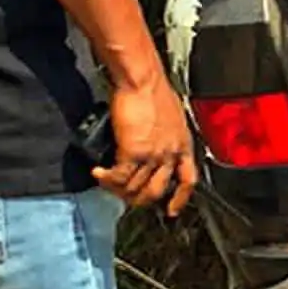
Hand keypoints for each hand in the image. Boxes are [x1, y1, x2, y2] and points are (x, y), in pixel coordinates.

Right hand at [93, 74, 197, 217]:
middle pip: (156, 191)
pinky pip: (119, 177)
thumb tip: (155, 142)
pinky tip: (98, 174)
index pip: (188, 180)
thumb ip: (166, 134)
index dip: (179, 199)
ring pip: (135, 188)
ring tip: (107, 182)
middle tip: (125, 195)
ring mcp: (152, 156)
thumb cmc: (153, 87)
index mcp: (183, 144)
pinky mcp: (133, 152)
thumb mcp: (171, 114)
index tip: (172, 210)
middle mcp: (170, 153)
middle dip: (139, 198)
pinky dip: (106, 180)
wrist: (141, 78)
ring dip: (118, 189)